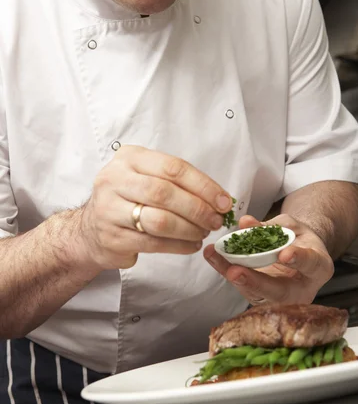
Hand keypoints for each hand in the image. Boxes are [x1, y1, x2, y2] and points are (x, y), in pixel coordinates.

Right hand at [74, 146, 231, 269]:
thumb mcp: (146, 176)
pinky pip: (153, 243)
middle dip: (197, 208)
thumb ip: (176, 181)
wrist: (89, 229)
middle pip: (165, 193)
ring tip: (203, 232)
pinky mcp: (111, 238)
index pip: (172, 168)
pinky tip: (191, 244)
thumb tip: (219, 198)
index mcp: (129, 158)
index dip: (203, 185)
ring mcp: (109, 209)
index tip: (223, 201)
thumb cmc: (128, 198)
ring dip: (189, 229)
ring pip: (159, 220)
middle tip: (215, 220)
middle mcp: (114, 179)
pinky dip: (179, 246)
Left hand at [204, 214, 333, 304]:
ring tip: (215, 257)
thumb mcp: (291, 225)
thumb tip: (245, 223)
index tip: (285, 254)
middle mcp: (302, 289)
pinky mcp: (263, 297)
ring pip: (256, 292)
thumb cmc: (300, 238)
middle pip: (279, 291)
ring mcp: (282, 298)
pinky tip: (213, 257)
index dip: (298, 260)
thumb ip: (271, 225)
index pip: (310, 265)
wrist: (300, 253)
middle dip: (255, 281)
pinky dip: (226, 271)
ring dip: (233, 275)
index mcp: (319, 267)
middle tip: (236, 271)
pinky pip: (244, 287)